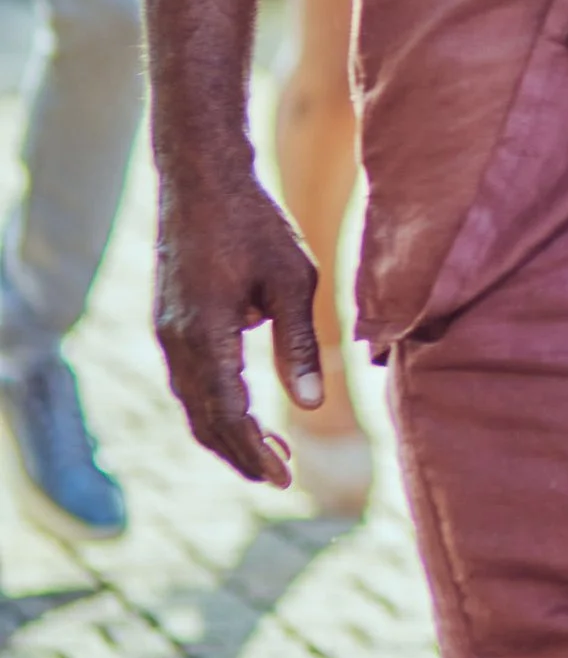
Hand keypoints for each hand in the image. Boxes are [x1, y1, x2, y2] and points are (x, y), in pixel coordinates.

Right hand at [154, 152, 322, 485]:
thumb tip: (311, 404)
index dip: (254, 452)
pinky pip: (188, 379)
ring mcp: (167, 331)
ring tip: (270, 450)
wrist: (202, 178)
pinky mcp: (170, 321)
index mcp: (205, 335)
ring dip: (228, 431)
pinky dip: (215, 404)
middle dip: (240, 454)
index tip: (283, 479)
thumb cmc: (256, 223)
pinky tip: (245, 408)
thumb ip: (299, 343)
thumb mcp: (293, 280)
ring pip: (193, 402)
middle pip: (204, 420)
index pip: (227, 414)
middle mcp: (176, 341)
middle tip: (279, 477)